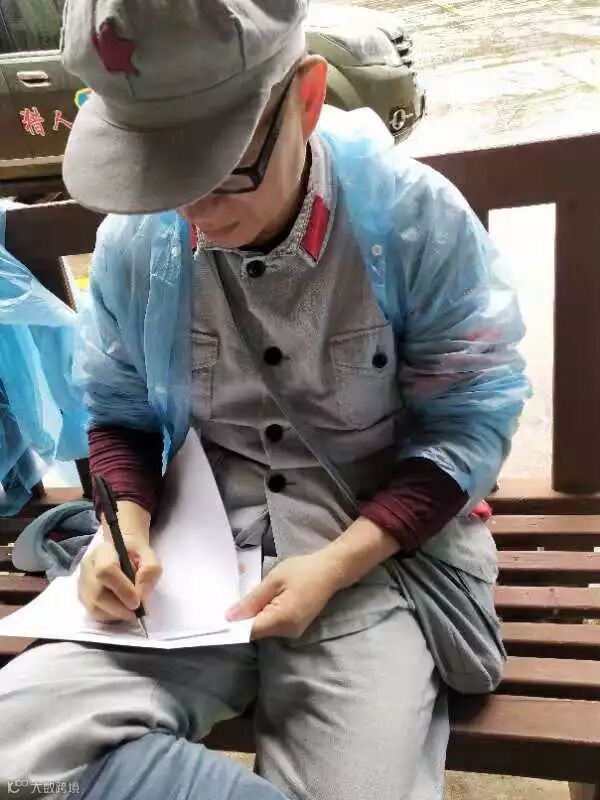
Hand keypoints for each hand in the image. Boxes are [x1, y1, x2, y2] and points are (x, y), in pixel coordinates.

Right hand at [78, 530, 161, 623]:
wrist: (122, 553)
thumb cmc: (136, 554)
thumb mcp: (149, 556)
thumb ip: (149, 571)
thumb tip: (140, 596)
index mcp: (104, 551)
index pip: (105, 571)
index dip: (122, 589)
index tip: (137, 601)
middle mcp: (88, 566)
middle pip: (97, 593)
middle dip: (120, 607)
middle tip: (137, 611)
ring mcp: (82, 582)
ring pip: (93, 606)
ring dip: (115, 614)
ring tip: (130, 610)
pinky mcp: (83, 596)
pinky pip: (93, 612)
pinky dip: (110, 616)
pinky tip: (121, 610)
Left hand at [226, 550, 344, 639]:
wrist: (331, 570)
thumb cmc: (303, 570)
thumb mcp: (274, 579)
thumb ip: (252, 600)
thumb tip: (230, 617)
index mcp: (282, 619)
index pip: (250, 631)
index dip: (234, 625)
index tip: (219, 615)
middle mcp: (288, 631)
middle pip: (256, 631)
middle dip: (244, 617)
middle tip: (234, 598)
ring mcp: (294, 631)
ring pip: (264, 628)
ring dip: (255, 615)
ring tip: (252, 596)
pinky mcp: (296, 627)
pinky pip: (273, 625)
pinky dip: (265, 615)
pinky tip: (264, 600)